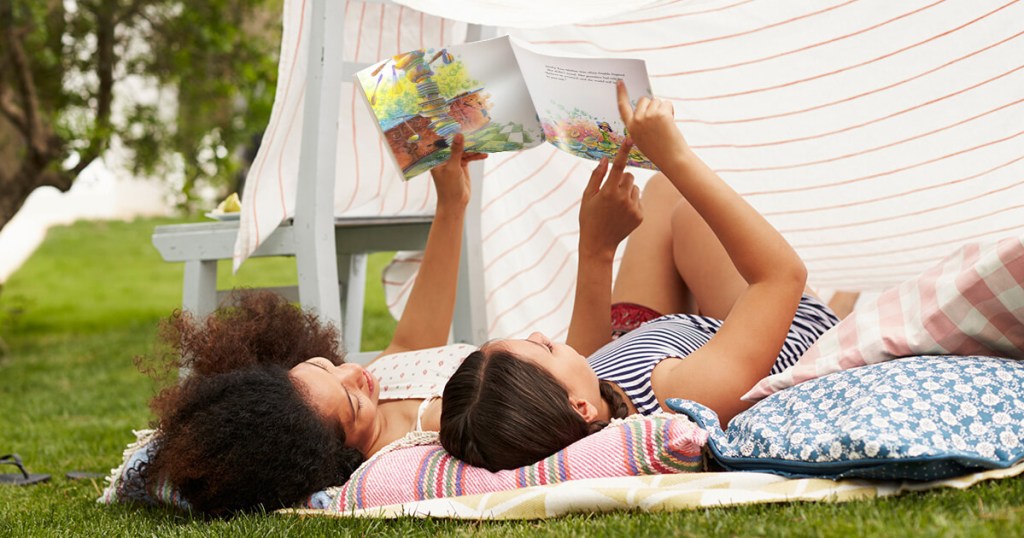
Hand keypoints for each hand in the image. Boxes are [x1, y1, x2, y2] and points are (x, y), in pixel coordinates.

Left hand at [430, 133, 486, 207]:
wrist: (455, 203)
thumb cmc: (449, 187)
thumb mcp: (453, 167)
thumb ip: (456, 151)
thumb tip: (459, 135)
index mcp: (436, 157)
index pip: (442, 141)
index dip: (449, 132)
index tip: (458, 121)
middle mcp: (443, 158)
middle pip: (454, 145)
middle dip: (464, 139)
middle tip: (475, 131)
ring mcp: (453, 161)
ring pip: (463, 151)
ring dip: (473, 149)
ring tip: (483, 144)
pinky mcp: (461, 166)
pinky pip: (469, 157)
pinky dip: (476, 156)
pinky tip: (484, 154)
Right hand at [579, 140, 642, 257]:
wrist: (598, 244)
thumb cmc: (589, 218)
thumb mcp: (587, 197)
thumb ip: (596, 176)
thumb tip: (604, 159)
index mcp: (608, 192)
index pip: (618, 166)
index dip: (624, 151)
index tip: (630, 138)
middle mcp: (623, 198)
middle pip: (630, 176)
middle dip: (622, 179)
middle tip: (611, 191)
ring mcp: (633, 208)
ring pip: (635, 187)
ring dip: (627, 191)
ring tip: (615, 205)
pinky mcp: (640, 215)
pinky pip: (639, 200)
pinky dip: (632, 203)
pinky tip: (621, 214)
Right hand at [616, 81, 688, 167]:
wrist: (672, 159)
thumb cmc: (659, 150)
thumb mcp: (642, 138)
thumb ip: (641, 123)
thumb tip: (647, 105)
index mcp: (631, 127)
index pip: (622, 107)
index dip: (621, 93)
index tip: (620, 82)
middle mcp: (637, 120)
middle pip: (644, 100)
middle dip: (652, 106)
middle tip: (659, 121)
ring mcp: (648, 117)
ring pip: (656, 101)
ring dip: (663, 109)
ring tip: (665, 125)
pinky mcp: (661, 114)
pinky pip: (666, 103)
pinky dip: (671, 110)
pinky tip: (671, 123)